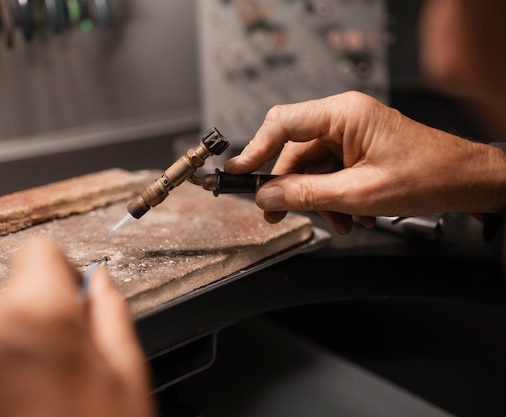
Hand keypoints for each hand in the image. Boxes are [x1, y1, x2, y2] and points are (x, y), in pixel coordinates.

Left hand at [0, 238, 155, 416]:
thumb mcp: (126, 377)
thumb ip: (111, 314)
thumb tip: (99, 281)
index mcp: (40, 315)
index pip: (38, 252)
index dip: (58, 276)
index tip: (64, 300)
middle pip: (4, 290)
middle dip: (27, 313)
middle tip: (46, 363)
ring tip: (12, 383)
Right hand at [224, 91, 505, 233]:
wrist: (467, 182)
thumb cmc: (429, 175)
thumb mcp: (359, 193)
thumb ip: (306, 194)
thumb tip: (266, 196)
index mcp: (343, 114)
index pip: (282, 123)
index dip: (254, 148)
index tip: (237, 171)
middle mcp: (344, 119)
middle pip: (294, 153)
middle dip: (291, 189)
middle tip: (276, 214)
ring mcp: (351, 135)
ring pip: (311, 169)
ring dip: (318, 200)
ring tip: (338, 221)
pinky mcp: (357, 151)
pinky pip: (329, 175)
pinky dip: (333, 199)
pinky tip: (351, 216)